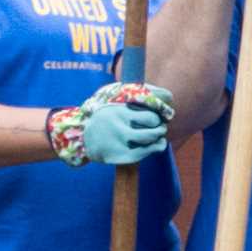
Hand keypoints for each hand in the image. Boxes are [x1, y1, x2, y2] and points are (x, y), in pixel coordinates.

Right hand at [50, 83, 173, 168]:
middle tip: (161, 126)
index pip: (151, 113)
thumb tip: (168, 96)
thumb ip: (138, 94)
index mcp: (119, 109)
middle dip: (161, 127)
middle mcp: (119, 126)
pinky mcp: (120, 156)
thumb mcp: (115, 100)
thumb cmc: (106, 116)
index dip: (159, 115)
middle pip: (152, 127)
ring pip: (149, 140)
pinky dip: (154, 148)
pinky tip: (157, 145)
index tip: (160, 115)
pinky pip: (144, 153)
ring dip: (160, 138)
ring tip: (160, 136)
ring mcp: (119, 142)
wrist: (83, 137)